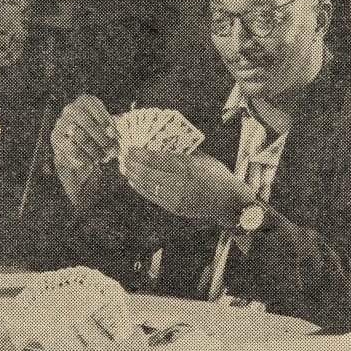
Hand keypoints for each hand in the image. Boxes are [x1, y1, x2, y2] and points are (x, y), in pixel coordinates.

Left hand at [51, 94, 118, 205]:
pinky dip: (106, 120)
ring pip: (86, 120)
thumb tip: (76, 202)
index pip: (69, 148)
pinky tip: (112, 131)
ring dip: (102, 135)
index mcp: (56, 141)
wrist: (94, 141)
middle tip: (108, 156)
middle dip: (96, 146)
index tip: (95, 165)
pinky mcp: (85, 100)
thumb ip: (76, 189)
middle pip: (77, 132)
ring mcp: (71, 109)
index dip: (85, 158)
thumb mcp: (78, 178)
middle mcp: (60, 123)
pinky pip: (96, 107)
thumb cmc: (86, 163)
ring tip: (112, 145)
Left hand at [121, 148, 256, 226]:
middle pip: (147, 172)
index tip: (129, 148)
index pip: (156, 159)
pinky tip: (134, 181)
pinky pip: (153, 197)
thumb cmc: (217, 175)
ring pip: (147, 186)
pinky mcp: (175, 208)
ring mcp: (176, 197)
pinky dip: (141, 188)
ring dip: (132, 176)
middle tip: (122, 157)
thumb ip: (183, 151)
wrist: (229, 201)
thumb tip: (163, 142)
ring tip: (125, 168)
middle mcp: (180, 183)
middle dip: (131, 164)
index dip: (139, 153)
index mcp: (187, 166)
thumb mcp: (203, 158)